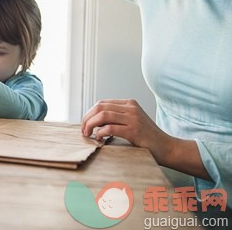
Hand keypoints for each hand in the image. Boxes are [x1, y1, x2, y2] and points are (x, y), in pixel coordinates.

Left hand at [81, 99, 210, 179]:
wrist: (167, 147)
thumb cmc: (147, 138)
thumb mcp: (131, 122)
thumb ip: (116, 118)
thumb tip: (93, 121)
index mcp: (129, 104)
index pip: (101, 103)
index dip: (89, 113)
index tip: (84, 124)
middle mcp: (131, 108)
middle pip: (99, 107)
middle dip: (87, 119)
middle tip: (83, 131)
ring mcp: (133, 118)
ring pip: (103, 116)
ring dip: (90, 125)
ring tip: (88, 134)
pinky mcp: (134, 130)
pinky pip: (110, 128)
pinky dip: (101, 133)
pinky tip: (99, 139)